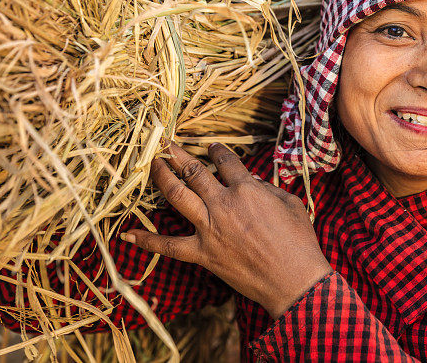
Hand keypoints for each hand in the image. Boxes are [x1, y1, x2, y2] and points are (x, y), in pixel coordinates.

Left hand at [124, 141, 333, 318]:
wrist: (294, 281)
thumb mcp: (290, 204)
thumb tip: (251, 181)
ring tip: (152, 165)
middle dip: (178, 155)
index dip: (217, 151)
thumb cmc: (299, 242)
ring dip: (161, 177)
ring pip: (176, 195)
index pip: (225, 161)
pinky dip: (147, 240)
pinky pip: (168, 245)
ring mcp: (209, 228)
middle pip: (193, 172)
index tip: (211, 147)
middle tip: (167, 145)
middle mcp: (223, 204)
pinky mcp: (202, 254)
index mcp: (247, 189)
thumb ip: (267, 189)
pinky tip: (127, 234)